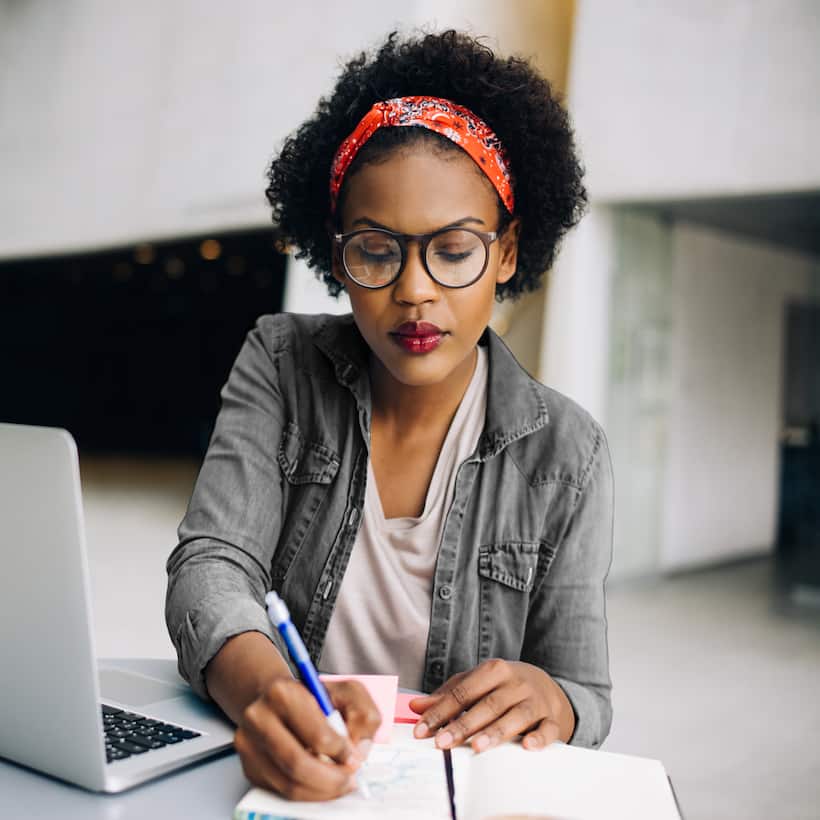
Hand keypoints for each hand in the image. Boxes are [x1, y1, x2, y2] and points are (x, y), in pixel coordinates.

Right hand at [234, 677, 380, 800]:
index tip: (353, 757)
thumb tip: (359, 749)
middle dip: (331, 779)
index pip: (315, 735)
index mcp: (283, 693)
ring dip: (321, 791)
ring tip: (339, 783)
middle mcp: (258, 718)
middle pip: (297, 765)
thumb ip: (363, 715)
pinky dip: (307, 793)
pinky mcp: (249, 766)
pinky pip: (281, 791)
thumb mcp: (347, 692)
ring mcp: (249, 744)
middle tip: (349, 778)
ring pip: (289, 784)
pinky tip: (322, 783)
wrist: (278, 699)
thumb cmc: (315, 697)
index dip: (340, 752)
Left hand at [408, 659, 573, 752]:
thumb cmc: (504, 687)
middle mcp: (515, 683)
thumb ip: (449, 694)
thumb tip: (417, 706)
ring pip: (515, 716)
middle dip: (463, 724)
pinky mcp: (552, 719)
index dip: (441, 711)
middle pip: (487, 705)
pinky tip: (527, 746)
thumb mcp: (477, 683)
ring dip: (496, 731)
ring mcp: (535, 701)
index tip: (422, 729)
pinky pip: (547, 729)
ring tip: (477, 746)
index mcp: (494, 670)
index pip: (463, 691)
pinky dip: (539, 737)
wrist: (547, 687)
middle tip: (442, 742)